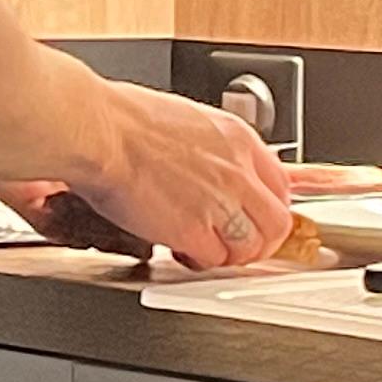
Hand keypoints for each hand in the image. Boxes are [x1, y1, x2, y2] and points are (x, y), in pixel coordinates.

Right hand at [65, 84, 295, 272]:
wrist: (100, 132)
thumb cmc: (125, 120)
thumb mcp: (190, 121)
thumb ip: (215, 150)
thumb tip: (217, 170)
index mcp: (237, 139)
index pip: (281, 186)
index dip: (267, 209)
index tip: (255, 218)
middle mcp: (236, 171)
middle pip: (276, 224)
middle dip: (259, 241)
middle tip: (236, 244)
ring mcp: (219, 203)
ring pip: (251, 248)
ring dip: (228, 255)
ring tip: (204, 248)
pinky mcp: (193, 231)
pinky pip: (214, 261)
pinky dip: (198, 261)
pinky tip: (179, 249)